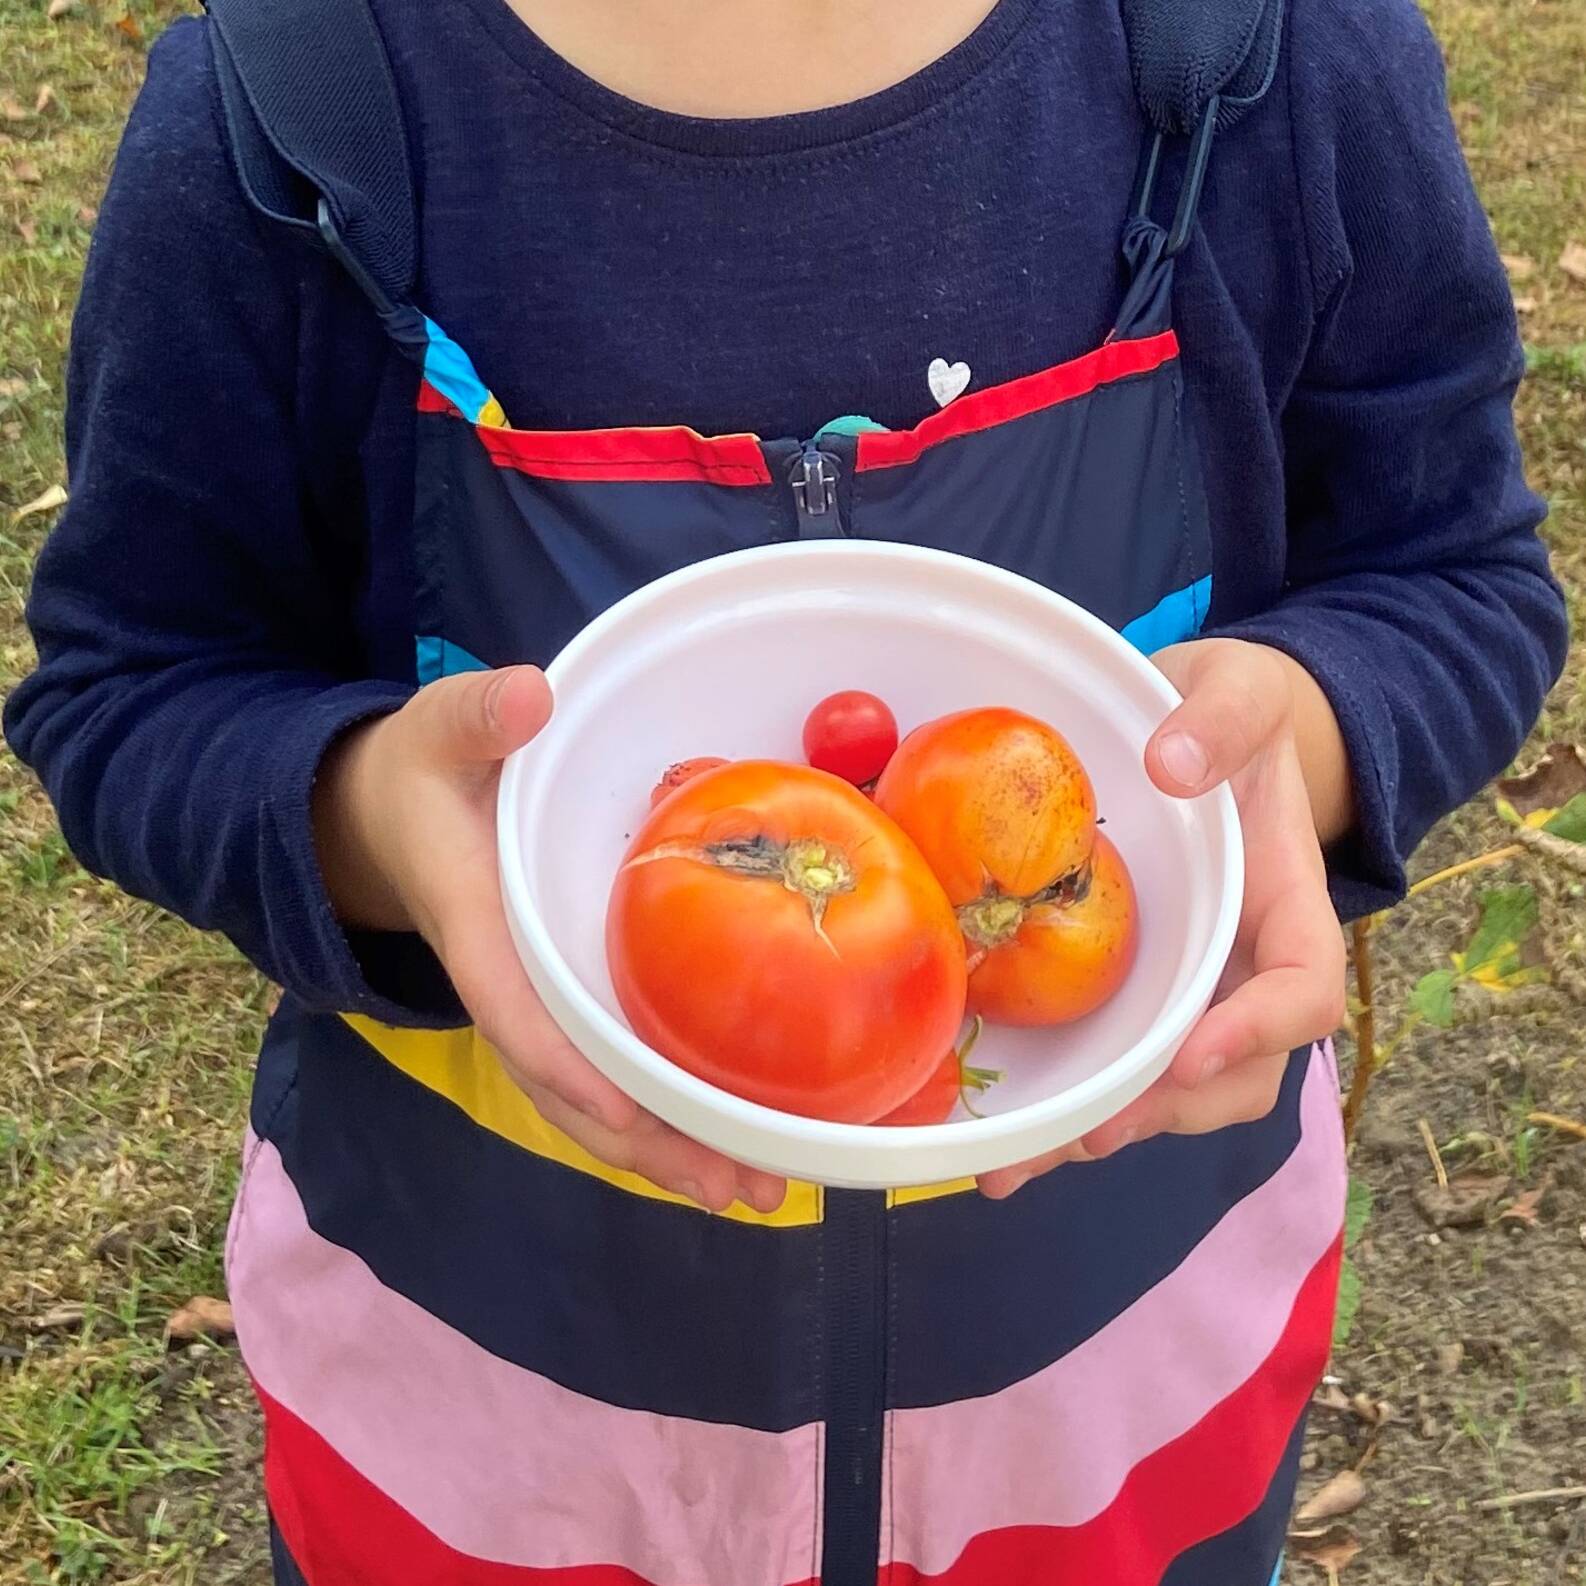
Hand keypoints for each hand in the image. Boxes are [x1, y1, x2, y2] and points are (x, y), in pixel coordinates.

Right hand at [313, 665, 787, 1214]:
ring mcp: (538, 1001)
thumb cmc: (423, 772)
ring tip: (754, 1192)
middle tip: (736, 1187)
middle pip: (571, 1087)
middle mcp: (510, 984)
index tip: (625, 1113)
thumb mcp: (438, 728)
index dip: (566, 1065)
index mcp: (477, 927)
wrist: (389, 816)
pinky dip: (661, 1113)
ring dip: (668, 1148)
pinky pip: (610, 1071)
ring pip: (596, 1097)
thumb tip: (528, 694)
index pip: (516, 1008)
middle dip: (647, 1141)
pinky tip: (729, 1139)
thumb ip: (476, 715)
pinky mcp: (565, 997)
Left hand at [978, 638, 1348, 1197]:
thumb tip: (1175, 765)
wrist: (1205, 731)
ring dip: (1105, 1132)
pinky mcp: (1134, 991)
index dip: (1258, 1031)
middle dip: (1167, 1111)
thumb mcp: (1239, 691)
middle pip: (1237, 1072)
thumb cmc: (1232, 714)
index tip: (1190, 1053)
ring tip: (1022, 1164)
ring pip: (1172, 1092)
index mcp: (1285, 902)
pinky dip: (1070, 1106)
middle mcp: (1245, 966)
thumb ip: (1222, 718)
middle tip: (1090, 1133)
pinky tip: (1001, 1135)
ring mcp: (1190, 987)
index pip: (1304, 986)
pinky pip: (1117, 1064)